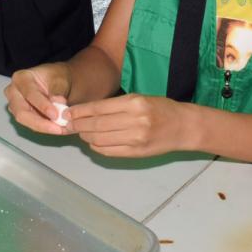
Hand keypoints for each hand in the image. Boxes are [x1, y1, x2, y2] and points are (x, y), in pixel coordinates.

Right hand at [5, 63, 72, 134]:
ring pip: (25, 121)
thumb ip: (57, 91)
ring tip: (60, 129)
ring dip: (44, 127)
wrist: (56, 81)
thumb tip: (58, 104)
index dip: (42, 106)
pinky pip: (31, 125)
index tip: (56, 115)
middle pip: (22, 112)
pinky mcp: (21, 115)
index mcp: (21, 78)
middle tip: (58, 128)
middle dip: (41, 123)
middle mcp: (13, 92)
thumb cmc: (56, 77)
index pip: (30, 94)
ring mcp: (15, 105)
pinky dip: (44, 128)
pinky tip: (57, 128)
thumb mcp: (59, 79)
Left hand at [68, 94, 194, 157]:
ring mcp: (135, 139)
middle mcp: (134, 120)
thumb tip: (86, 113)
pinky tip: (94, 142)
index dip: (80, 111)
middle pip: (96, 125)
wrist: (183, 127)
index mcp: (134, 103)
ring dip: (86, 136)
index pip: (98, 108)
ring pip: (100, 139)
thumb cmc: (161, 108)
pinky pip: (108, 151)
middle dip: (78, 125)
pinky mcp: (136, 153)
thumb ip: (115, 106)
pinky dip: (97, 147)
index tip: (67, 113)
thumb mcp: (139, 99)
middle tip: (68, 124)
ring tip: (80, 132)